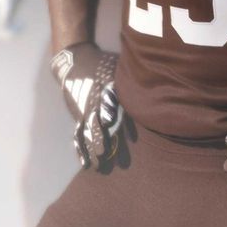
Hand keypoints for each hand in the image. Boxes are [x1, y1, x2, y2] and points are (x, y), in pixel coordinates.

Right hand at [50, 42, 123, 168]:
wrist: (76, 62)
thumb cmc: (104, 64)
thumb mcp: (117, 69)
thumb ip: (129, 82)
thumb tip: (149, 90)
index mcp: (104, 91)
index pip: (108, 104)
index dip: (110, 113)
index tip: (114, 125)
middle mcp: (93, 104)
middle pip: (96, 122)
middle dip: (101, 137)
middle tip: (106, 153)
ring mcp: (84, 111)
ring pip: (87, 132)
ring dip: (92, 148)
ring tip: (98, 164)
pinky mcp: (78, 116)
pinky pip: (79, 134)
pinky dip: (81, 148)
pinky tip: (85, 162)